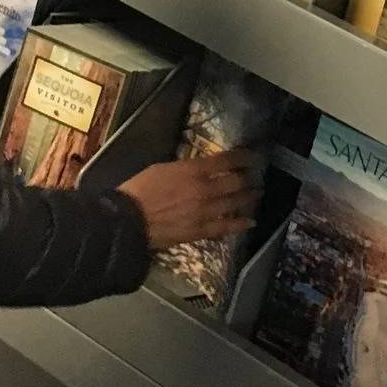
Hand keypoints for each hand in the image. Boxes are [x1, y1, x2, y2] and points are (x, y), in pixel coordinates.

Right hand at [118, 151, 259, 247]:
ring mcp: (204, 211)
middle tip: (255, 176)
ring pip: (233, 203)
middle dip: (247, 178)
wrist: (128, 221)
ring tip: (257, 193)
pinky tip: (250, 222)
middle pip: (234, 182)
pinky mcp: (200, 231)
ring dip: (248, 197)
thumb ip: (184, 168)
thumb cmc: (140, 190)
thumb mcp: (162, 168)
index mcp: (193, 170)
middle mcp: (204, 189)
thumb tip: (197, 168)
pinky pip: (225, 227)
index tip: (252, 156)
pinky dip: (239, 224)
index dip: (242, 157)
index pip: (225, 161)